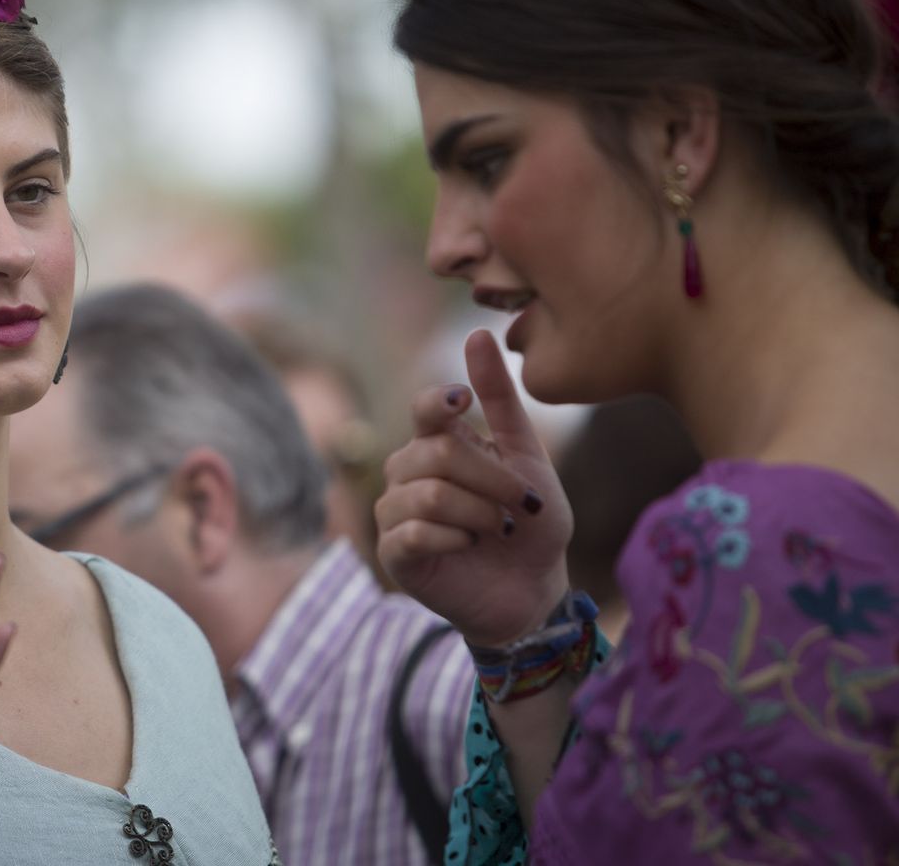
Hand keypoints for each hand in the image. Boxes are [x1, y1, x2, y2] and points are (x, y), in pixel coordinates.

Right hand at [375, 330, 572, 647]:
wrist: (532, 591)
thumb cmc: (529, 525)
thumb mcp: (527, 458)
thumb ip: (500, 401)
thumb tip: (477, 333)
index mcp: (437, 444)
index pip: (425, 409)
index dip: (440, 402)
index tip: (463, 402)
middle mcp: (407, 472)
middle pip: (439, 454)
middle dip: (492, 480)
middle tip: (521, 506)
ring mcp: (394, 512)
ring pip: (429, 494)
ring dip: (479, 514)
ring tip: (496, 530)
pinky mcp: (393, 553)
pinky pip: (416, 533)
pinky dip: (457, 539)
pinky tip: (470, 548)